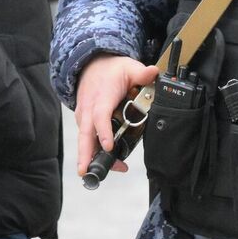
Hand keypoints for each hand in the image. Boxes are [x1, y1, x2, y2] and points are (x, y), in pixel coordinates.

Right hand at [74, 54, 158, 176]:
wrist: (91, 65)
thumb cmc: (111, 70)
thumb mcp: (129, 67)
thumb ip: (142, 72)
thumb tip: (154, 72)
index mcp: (101, 96)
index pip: (100, 115)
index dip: (103, 131)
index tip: (108, 146)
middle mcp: (89, 108)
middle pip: (85, 134)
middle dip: (85, 153)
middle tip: (86, 171)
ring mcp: (84, 116)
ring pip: (84, 139)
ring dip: (89, 157)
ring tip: (96, 174)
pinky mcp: (83, 122)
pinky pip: (86, 138)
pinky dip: (91, 151)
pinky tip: (102, 163)